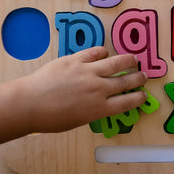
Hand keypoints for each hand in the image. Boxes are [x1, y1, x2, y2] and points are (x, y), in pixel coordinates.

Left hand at [20, 46, 148, 132]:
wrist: (30, 104)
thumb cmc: (50, 119)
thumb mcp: (77, 120)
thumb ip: (92, 110)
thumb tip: (98, 101)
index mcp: (99, 109)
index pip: (126, 102)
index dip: (137, 98)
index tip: (143, 95)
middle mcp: (98, 89)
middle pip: (125, 82)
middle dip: (137, 78)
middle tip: (143, 75)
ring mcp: (88, 72)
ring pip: (115, 63)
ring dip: (127, 61)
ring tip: (133, 59)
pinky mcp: (76, 60)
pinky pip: (95, 53)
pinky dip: (102, 52)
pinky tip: (105, 53)